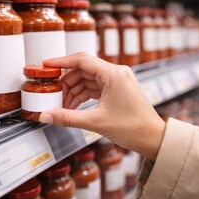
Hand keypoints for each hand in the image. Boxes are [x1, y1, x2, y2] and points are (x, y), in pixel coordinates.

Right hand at [39, 53, 165, 160]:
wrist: (153, 138)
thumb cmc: (133, 128)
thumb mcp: (95, 122)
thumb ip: (67, 117)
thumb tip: (46, 116)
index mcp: (113, 74)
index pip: (81, 59)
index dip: (61, 61)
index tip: (46, 65)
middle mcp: (116, 73)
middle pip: (82, 70)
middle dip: (66, 83)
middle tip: (52, 94)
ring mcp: (117, 80)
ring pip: (88, 79)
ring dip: (74, 91)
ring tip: (61, 105)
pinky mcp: (118, 89)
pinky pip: (95, 87)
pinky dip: (83, 95)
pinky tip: (73, 106)